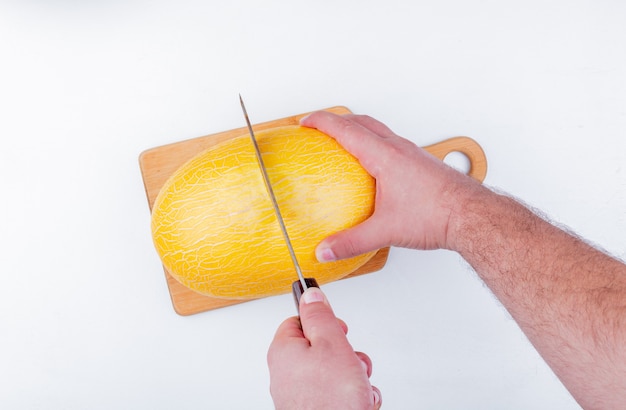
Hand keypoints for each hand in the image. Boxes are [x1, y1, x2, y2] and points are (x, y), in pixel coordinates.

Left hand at [267, 287, 381, 409]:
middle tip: (351, 360)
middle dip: (344, 352)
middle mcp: (286, 372)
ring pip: (332, 371)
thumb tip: (310, 295)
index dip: (321, 321)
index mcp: (283, 351)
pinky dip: (350, 394)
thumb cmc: (330, 399)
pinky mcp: (313, 408)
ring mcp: (298, 394)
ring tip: (357, 386)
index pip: (298, 321)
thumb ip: (320, 315)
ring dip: (352, 375)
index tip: (336, 326)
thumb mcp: (330, 342)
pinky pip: (335, 392)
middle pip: (319, 347)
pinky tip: (358, 401)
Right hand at [300, 111, 480, 260]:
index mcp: (385, 156)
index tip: (305, 121)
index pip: (346, 129)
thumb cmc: (437, 215)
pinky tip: (374, 169)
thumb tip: (326, 250)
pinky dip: (375, 146)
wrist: (473, 216)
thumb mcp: (386, 231)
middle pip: (362, 122)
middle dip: (338, 120)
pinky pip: (392, 146)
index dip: (321, 122)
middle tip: (320, 126)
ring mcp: (412, 155)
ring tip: (344, 142)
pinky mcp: (421, 165)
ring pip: (379, 132)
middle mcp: (399, 149)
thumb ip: (351, 241)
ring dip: (359, 130)